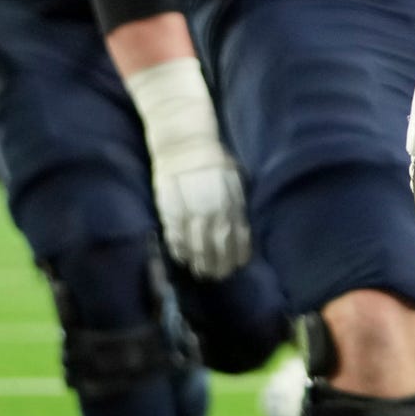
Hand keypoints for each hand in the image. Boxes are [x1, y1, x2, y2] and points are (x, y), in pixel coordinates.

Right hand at [123, 57, 251, 278]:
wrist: (184, 140)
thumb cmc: (214, 158)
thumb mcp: (235, 177)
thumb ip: (238, 203)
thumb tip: (245, 229)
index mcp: (232, 199)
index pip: (237, 234)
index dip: (237, 253)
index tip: (238, 266)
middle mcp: (213, 207)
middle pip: (217, 243)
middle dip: (219, 262)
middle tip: (220, 276)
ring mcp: (190, 208)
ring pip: (196, 243)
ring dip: (200, 261)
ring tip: (203, 273)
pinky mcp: (169, 207)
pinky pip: (175, 234)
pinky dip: (179, 249)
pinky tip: (184, 258)